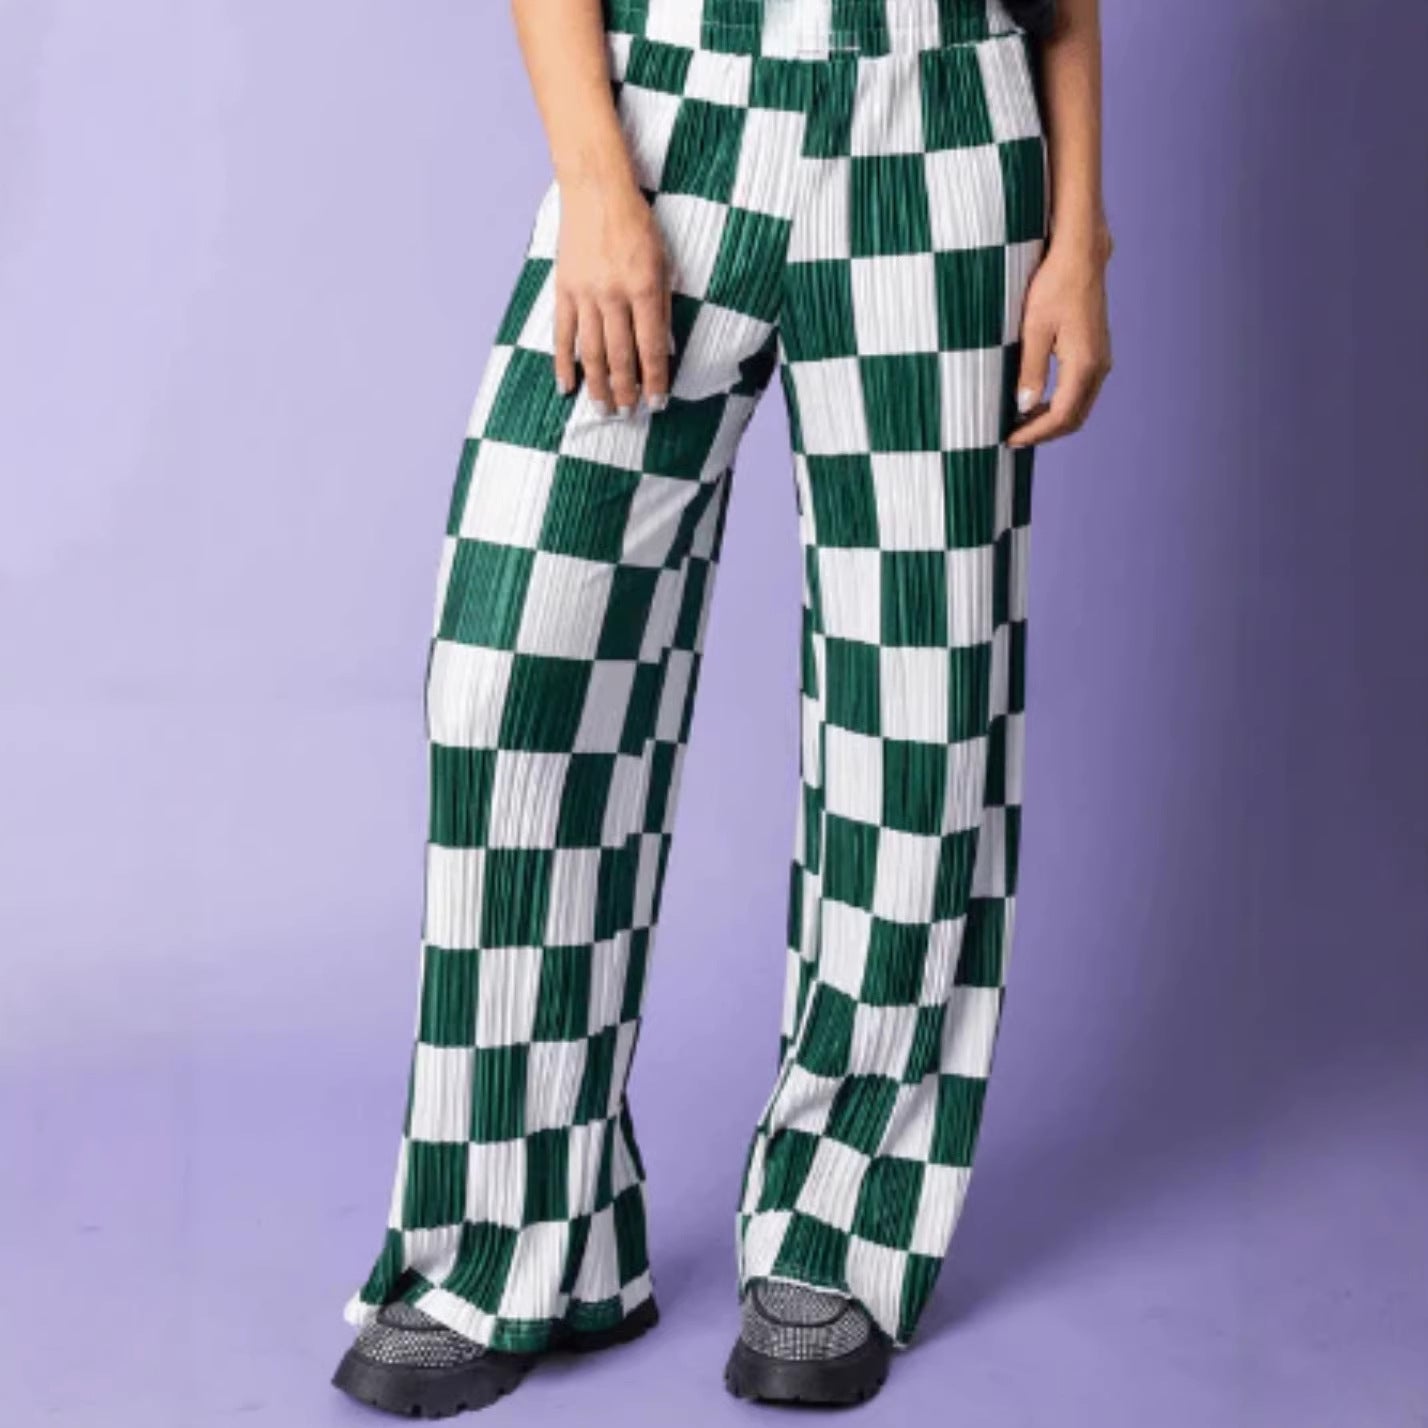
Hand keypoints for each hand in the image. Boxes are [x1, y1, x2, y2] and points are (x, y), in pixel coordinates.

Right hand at [553, 176, 672, 416]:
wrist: (596, 188)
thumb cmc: (637, 224)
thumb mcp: (663, 262)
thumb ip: (663, 306)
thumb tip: (663, 349)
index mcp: (644, 288)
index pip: (651, 347)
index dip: (654, 379)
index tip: (657, 403)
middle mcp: (614, 295)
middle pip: (620, 356)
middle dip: (626, 390)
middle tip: (628, 415)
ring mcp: (585, 294)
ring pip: (591, 351)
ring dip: (598, 385)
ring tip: (604, 410)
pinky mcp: (564, 289)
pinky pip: (563, 334)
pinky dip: (564, 362)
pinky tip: (567, 386)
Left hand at [1007, 228, 1113, 447]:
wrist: (1080, 255)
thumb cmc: (1055, 284)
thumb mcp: (1034, 328)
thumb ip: (1030, 369)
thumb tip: (1024, 406)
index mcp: (1084, 363)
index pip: (1061, 415)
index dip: (1035, 433)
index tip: (1009, 439)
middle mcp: (1098, 366)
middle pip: (1073, 418)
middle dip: (1043, 433)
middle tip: (1011, 437)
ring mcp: (1099, 360)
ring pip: (1078, 407)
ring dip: (1050, 421)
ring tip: (1019, 424)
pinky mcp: (1095, 353)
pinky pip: (1079, 392)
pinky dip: (1058, 405)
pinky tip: (1035, 403)